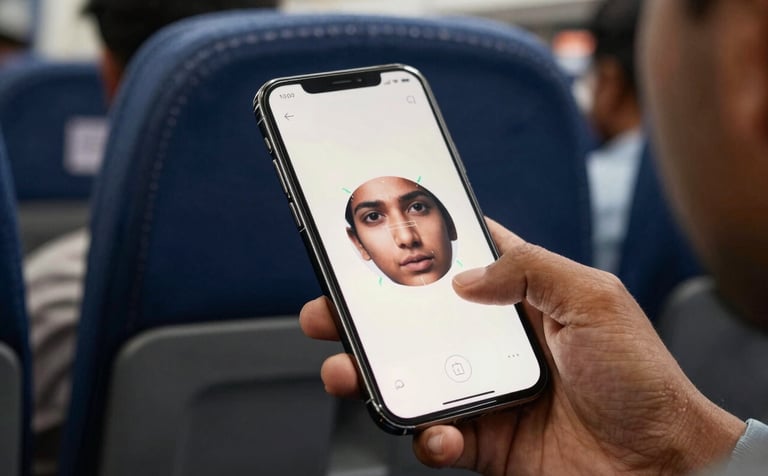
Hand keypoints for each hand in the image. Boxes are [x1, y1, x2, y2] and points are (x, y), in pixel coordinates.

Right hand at [301, 219, 744, 474]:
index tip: (376, 239)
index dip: (419, 249)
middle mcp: (496, 343)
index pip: (461, 262)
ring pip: (412, 377)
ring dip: (372, 375)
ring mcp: (485, 391)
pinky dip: (427, 437)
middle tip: (331, 310)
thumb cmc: (642, 379)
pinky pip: (437, 436)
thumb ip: (533, 271)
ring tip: (347, 372)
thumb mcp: (597, 301)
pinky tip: (438, 434)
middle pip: (416, 322)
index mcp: (523, 299)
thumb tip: (467, 278)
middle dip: (368, 316)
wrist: (660, 467)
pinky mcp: (485, 439)